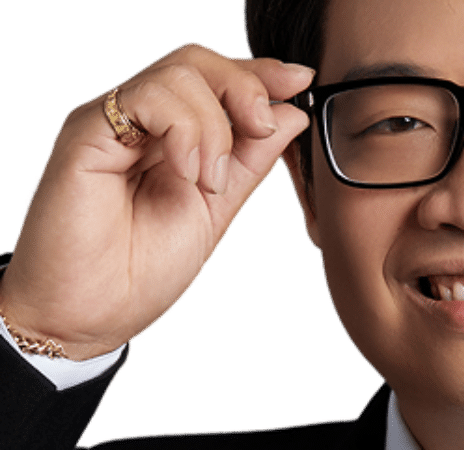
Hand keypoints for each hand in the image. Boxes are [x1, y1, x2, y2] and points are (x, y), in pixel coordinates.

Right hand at [0, 43, 314, 359]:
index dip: (261, 74)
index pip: (216, 79)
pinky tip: (189, 174)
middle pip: (199, 61)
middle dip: (247, 86)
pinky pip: (147, 96)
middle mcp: (138, 121)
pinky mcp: (86, 133)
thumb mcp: (218, 208)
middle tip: (264, 127)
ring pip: (180, 72)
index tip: (303, 82)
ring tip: (211, 181)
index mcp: (169, 135)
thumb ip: (250, 160)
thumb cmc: (140, 271)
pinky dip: (186, 130)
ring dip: (216, 126)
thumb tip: (293, 115)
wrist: (88, 317)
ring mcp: (111, 123)